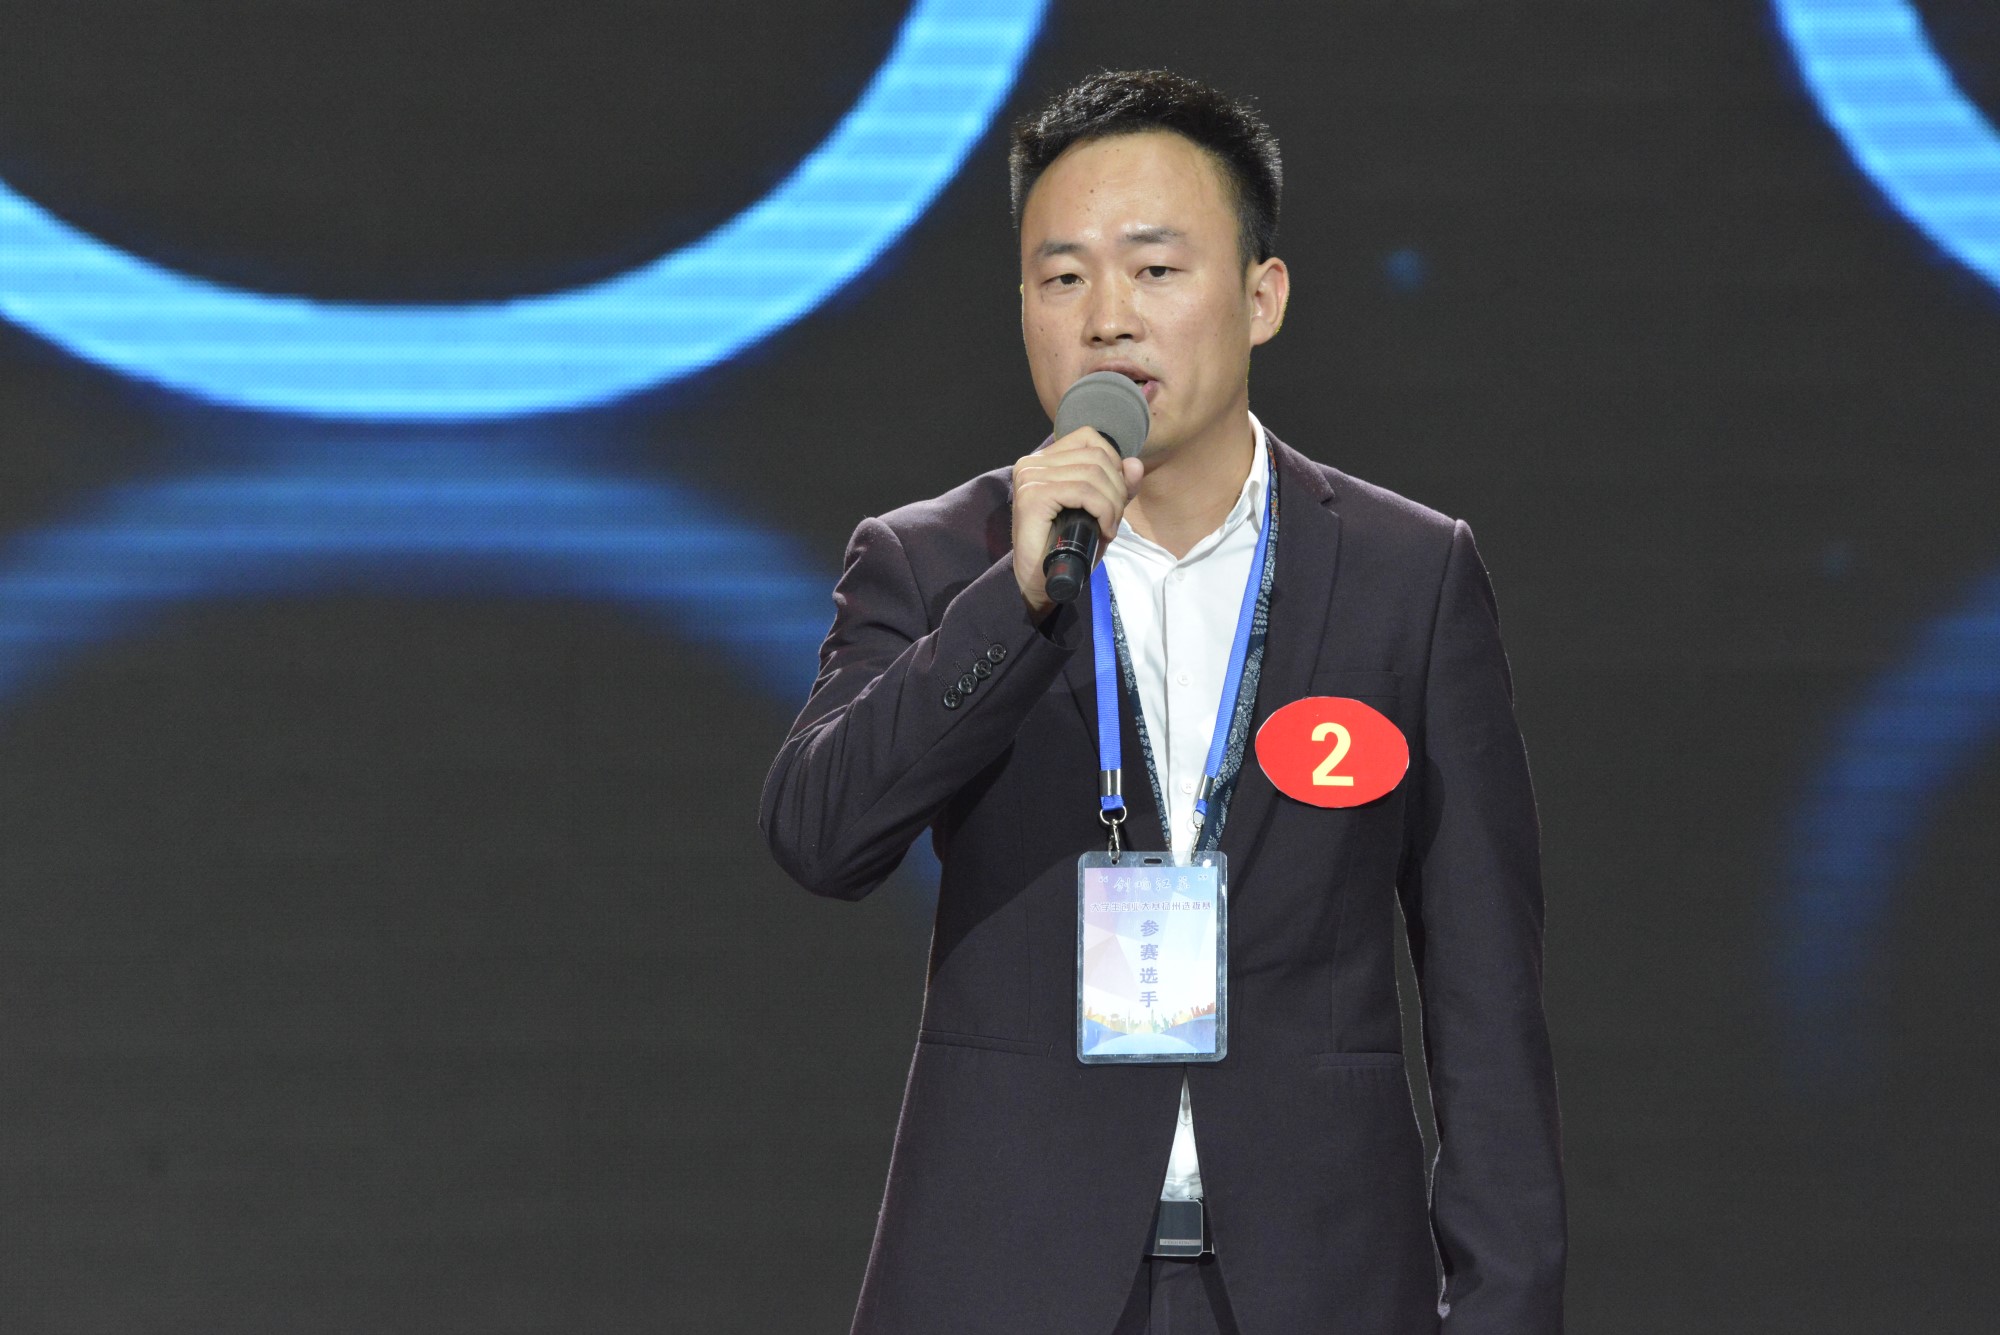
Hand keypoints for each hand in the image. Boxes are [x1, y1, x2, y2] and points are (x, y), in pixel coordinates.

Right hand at [1010, 428, 1144, 620]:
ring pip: (1093, 473)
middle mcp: (1032, 463)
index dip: (1114, 464)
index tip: (1115, 497)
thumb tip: (1135, 463)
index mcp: (1044, 460)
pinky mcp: (1033, 496)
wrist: (1042, 582)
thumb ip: (1118, 486)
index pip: (1090, 438)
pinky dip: (1103, 511)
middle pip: (1096, 456)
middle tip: (1114, 520)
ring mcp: (1030, 477)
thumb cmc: (1067, 547)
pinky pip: (1083, 491)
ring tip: (1108, 527)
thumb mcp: (1100, 511)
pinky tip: (1103, 530)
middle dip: (1117, 489)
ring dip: (1112, 504)